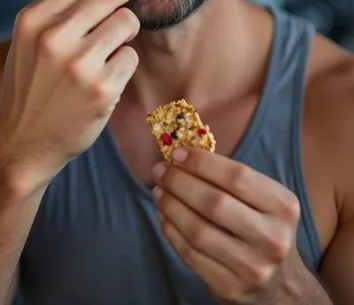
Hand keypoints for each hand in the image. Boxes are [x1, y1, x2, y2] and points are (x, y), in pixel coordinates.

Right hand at [0, 0, 150, 192]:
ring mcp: (79, 64)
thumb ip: (61, 11)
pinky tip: (103, 79)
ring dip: (125, 32)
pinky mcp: (102, 89)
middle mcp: (54, 38)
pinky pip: (130, 57)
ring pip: (127, 23)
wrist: (20, 143)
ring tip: (107, 50)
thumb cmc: (31, 86)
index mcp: (33, 20)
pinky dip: (122, 65)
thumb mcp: (30, 41)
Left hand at [152, 147, 301, 302]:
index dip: (202, 163)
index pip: (237, 177)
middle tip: (160, 171)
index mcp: (283, 207)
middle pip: (214, 204)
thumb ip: (231, 179)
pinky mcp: (229, 288)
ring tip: (158, 192)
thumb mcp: (264, 200)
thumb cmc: (262, 227)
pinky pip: (190, 254)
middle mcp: (272, 238)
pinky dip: (171, 231)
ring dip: (171, 206)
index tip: (177, 154)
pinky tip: (164, 216)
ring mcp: (252, 267)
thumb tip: (182, 157)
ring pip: (198, 231)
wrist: (280, 283)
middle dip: (180, 182)